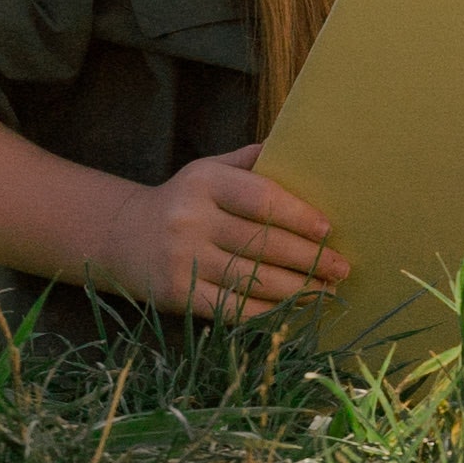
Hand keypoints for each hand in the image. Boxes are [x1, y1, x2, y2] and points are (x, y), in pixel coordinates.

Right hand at [120, 154, 336, 322]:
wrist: (122, 237)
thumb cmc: (182, 201)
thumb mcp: (208, 171)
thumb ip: (249, 163)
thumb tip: (301, 151)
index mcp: (204, 182)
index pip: (262, 198)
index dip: (299, 216)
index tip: (329, 230)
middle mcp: (191, 219)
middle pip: (263, 243)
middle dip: (310, 259)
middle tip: (341, 268)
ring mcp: (183, 259)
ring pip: (253, 279)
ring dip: (298, 290)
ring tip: (327, 291)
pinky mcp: (178, 294)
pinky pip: (234, 308)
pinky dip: (268, 311)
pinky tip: (293, 310)